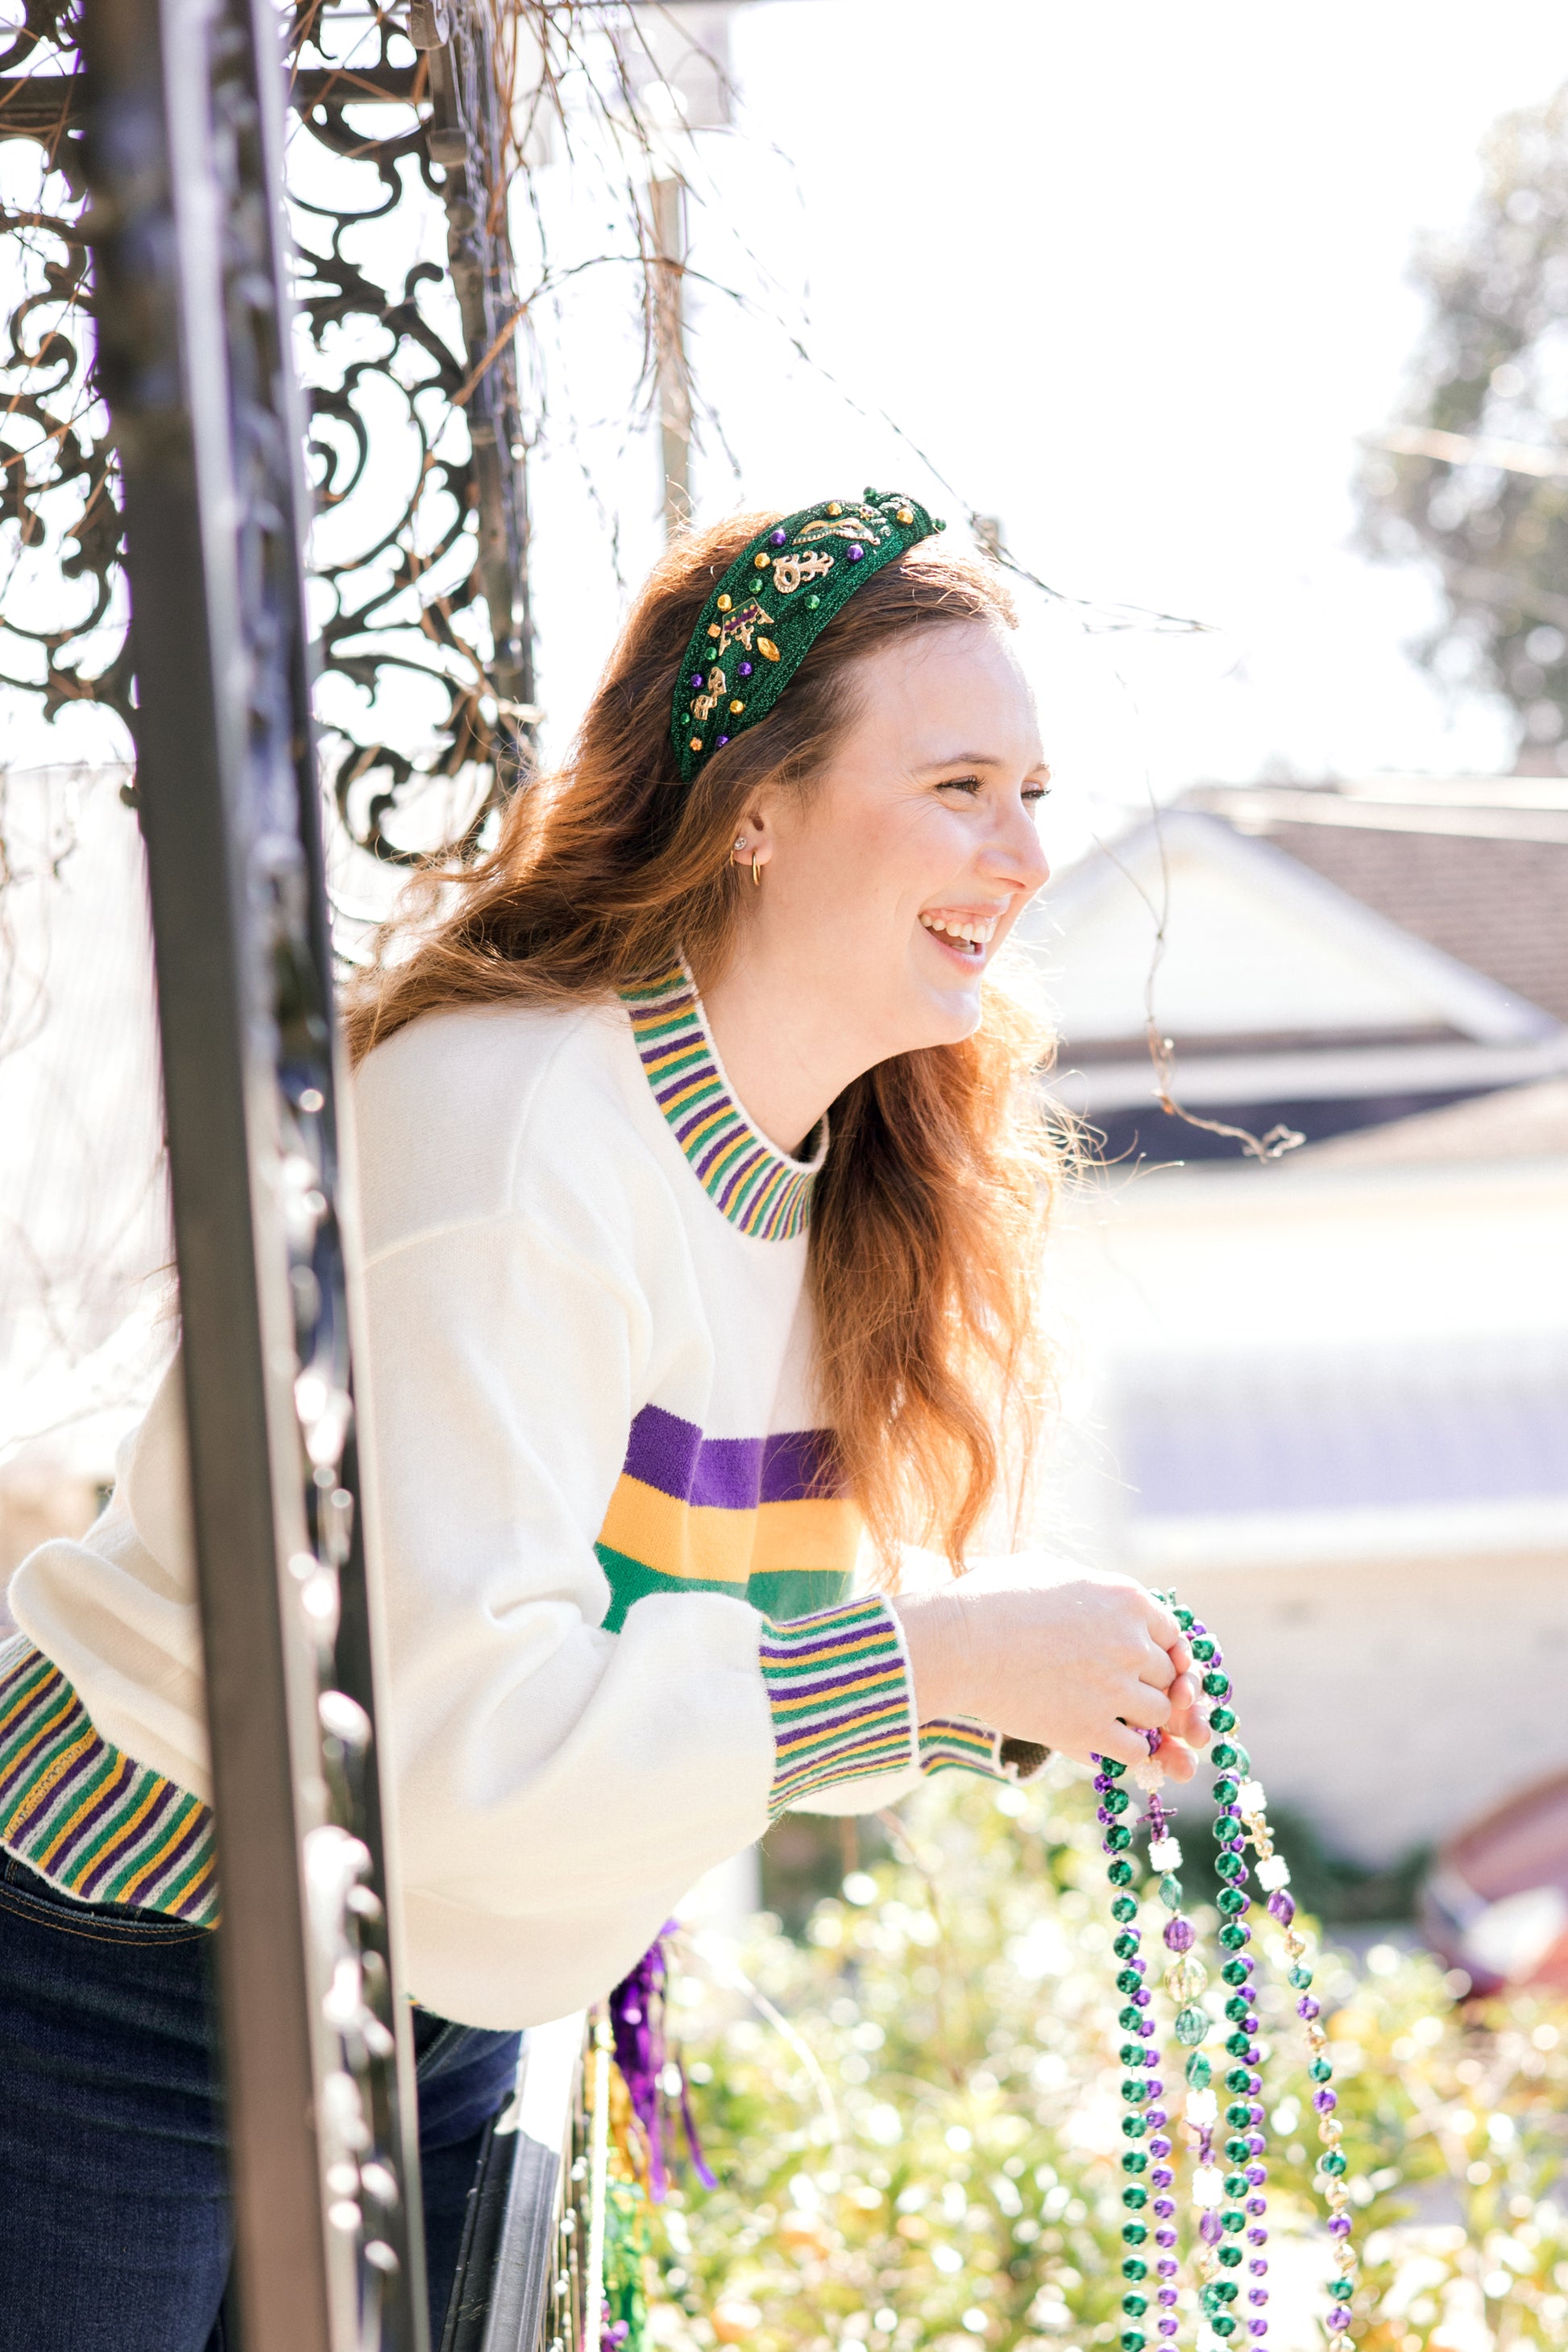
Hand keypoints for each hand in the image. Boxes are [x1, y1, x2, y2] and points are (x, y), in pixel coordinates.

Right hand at [891, 1562, 1209, 1781]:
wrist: (957, 1643)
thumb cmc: (990, 1599)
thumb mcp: (1047, 1570)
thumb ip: (1086, 1586)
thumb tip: (1092, 1593)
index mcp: (1126, 1598)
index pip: (1172, 1634)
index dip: (1159, 1653)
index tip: (1140, 1665)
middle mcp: (1131, 1642)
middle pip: (1167, 1676)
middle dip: (1144, 1685)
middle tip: (1112, 1691)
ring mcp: (1115, 1688)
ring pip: (1158, 1714)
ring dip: (1137, 1718)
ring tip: (1103, 1715)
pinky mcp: (1091, 1729)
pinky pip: (1136, 1751)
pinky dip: (1123, 1750)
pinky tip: (1097, 1739)